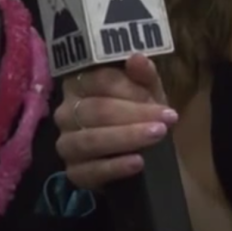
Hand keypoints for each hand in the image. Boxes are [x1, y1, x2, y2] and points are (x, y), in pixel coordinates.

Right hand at [54, 53, 179, 190]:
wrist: (146, 157)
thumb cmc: (141, 115)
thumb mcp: (148, 92)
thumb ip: (144, 75)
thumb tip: (137, 58)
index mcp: (80, 84)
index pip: (100, 80)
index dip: (131, 89)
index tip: (161, 102)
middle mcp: (66, 112)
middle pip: (96, 110)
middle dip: (134, 115)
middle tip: (165, 122)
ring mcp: (66, 144)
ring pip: (91, 139)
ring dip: (126, 137)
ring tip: (156, 137)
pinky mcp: (73, 173)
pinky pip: (90, 170)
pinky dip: (115, 166)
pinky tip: (137, 163)